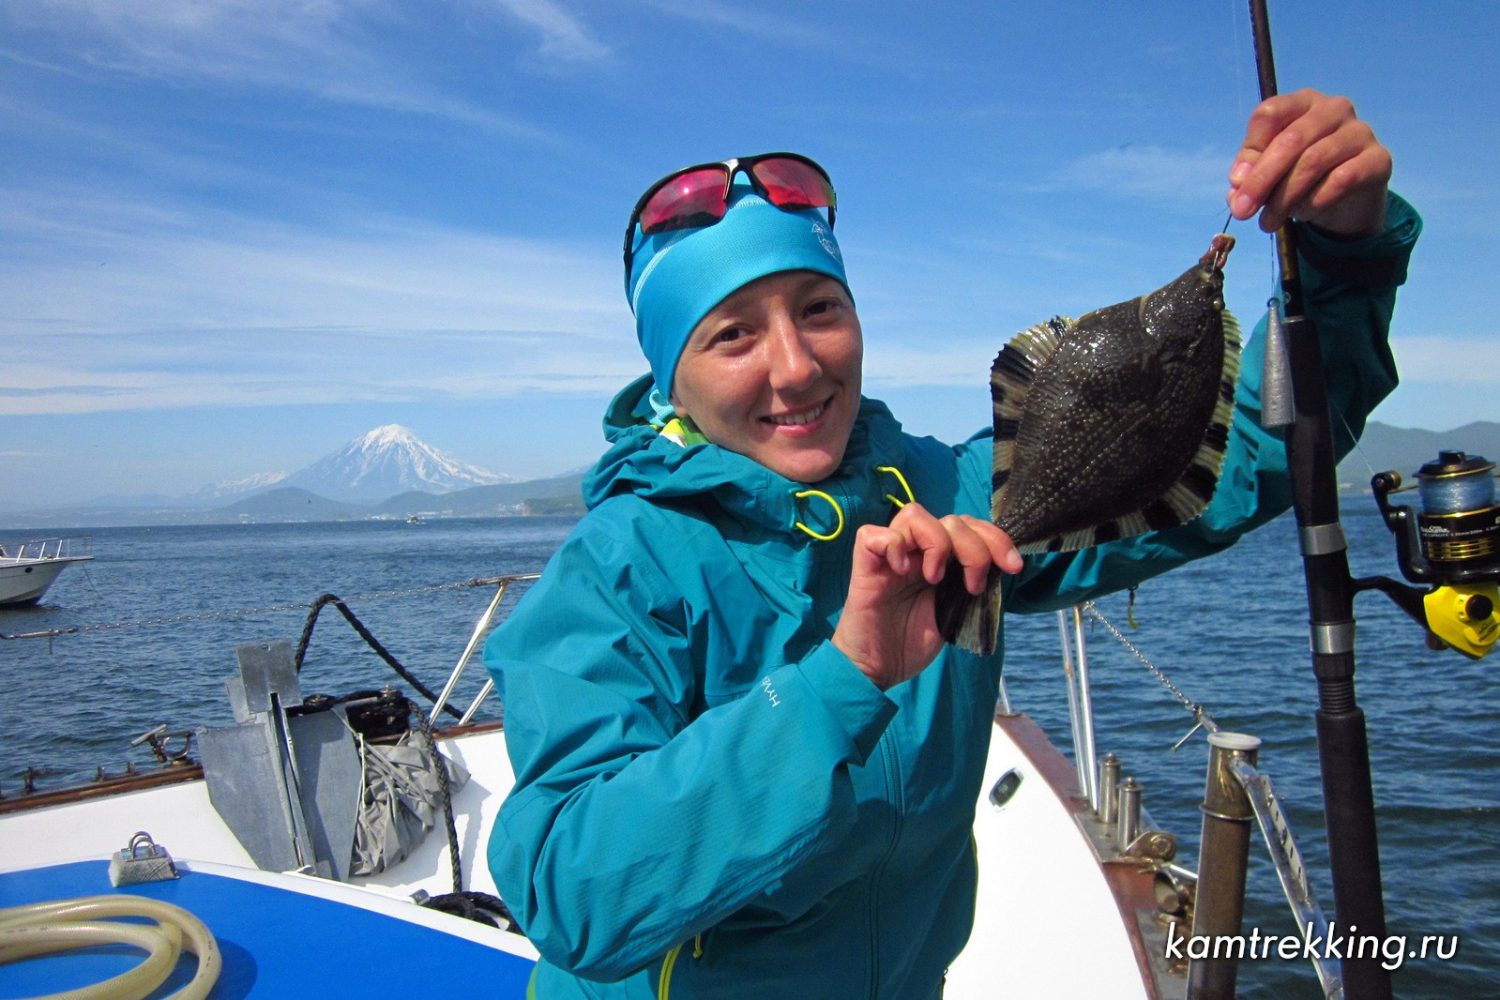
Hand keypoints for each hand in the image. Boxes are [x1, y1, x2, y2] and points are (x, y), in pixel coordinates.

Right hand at [832, 503, 1021, 690]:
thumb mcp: (955, 613)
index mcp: (940, 559)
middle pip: (951, 519)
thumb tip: (1002, 568)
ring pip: (915, 514)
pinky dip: (893, 545)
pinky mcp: (864, 565)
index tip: (1012, 566)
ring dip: (937, 543)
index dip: (995, 538)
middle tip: (973, 586)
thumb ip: (972, 585)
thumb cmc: (910, 643)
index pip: (970, 527)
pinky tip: (902, 571)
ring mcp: (890, 556)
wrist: (876, 669)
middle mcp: (916, 551)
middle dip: (975, 548)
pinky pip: (872, 534)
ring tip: (935, 579)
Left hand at [1227, 88, 1391, 238]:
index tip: (1236, 183)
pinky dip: (1315, 202)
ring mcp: (1359, 131)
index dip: (1250, 150)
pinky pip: (1341, 180)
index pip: (1269, 113)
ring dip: (1285, 198)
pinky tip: (1303, 215)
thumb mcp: (1270, 173)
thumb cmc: (1301, 177)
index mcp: (1302, 102)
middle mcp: (1333, 108)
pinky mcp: (1378, 159)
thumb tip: (1238, 183)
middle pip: (1291, 139)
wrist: (1348, 199)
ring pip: (1314, 161)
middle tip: (1242, 212)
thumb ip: (1251, 174)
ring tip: (1269, 222)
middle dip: (1261, 180)